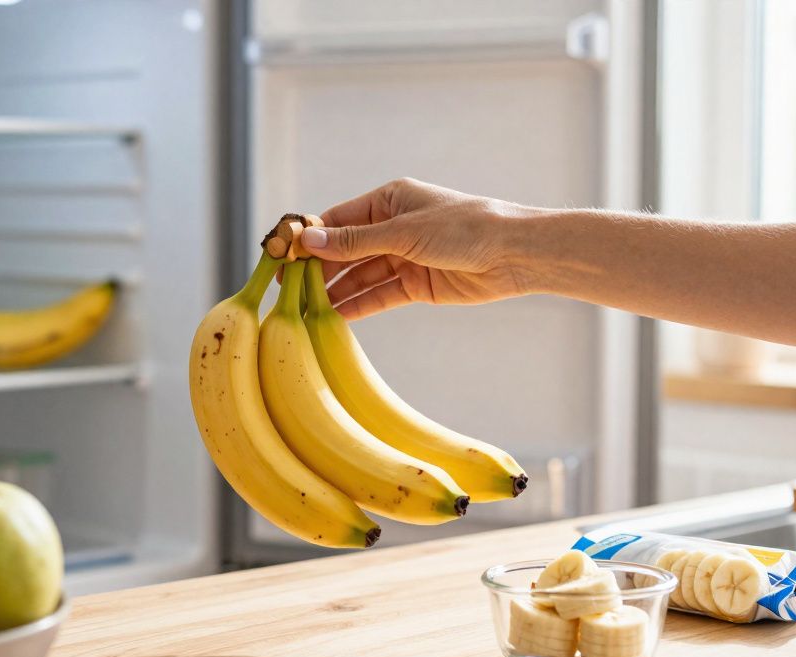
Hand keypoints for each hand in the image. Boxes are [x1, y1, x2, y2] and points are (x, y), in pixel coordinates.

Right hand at [299, 178, 529, 319]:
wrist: (513, 254)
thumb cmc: (463, 227)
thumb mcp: (403, 232)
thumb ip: (355, 241)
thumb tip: (308, 242)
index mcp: (388, 201)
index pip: (338, 220)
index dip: (310, 239)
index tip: (282, 258)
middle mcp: (393, 228)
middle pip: (345, 250)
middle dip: (318, 269)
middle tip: (286, 291)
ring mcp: (404, 257)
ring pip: (360, 275)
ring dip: (334, 291)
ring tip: (304, 309)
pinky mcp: (416, 285)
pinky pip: (379, 295)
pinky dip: (358, 305)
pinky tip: (333, 317)